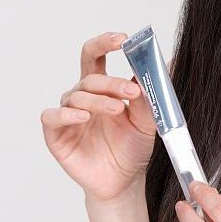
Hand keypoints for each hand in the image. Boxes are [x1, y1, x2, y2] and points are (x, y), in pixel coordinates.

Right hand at [40, 31, 158, 202]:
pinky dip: (66, 114)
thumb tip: (168, 63)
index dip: (104, 43)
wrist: (124, 181)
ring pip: (76, 96)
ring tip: (118, 109)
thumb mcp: (147, 118)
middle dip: (111, 82)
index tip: (123, 40)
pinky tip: (83, 117)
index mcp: (102, 88)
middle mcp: (82, 98)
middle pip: (89, 76)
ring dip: (99, 100)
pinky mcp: (56, 135)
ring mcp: (68, 115)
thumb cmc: (132, 147)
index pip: (95, 56)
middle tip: (132, 91)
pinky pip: (52, 117)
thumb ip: (151, 92)